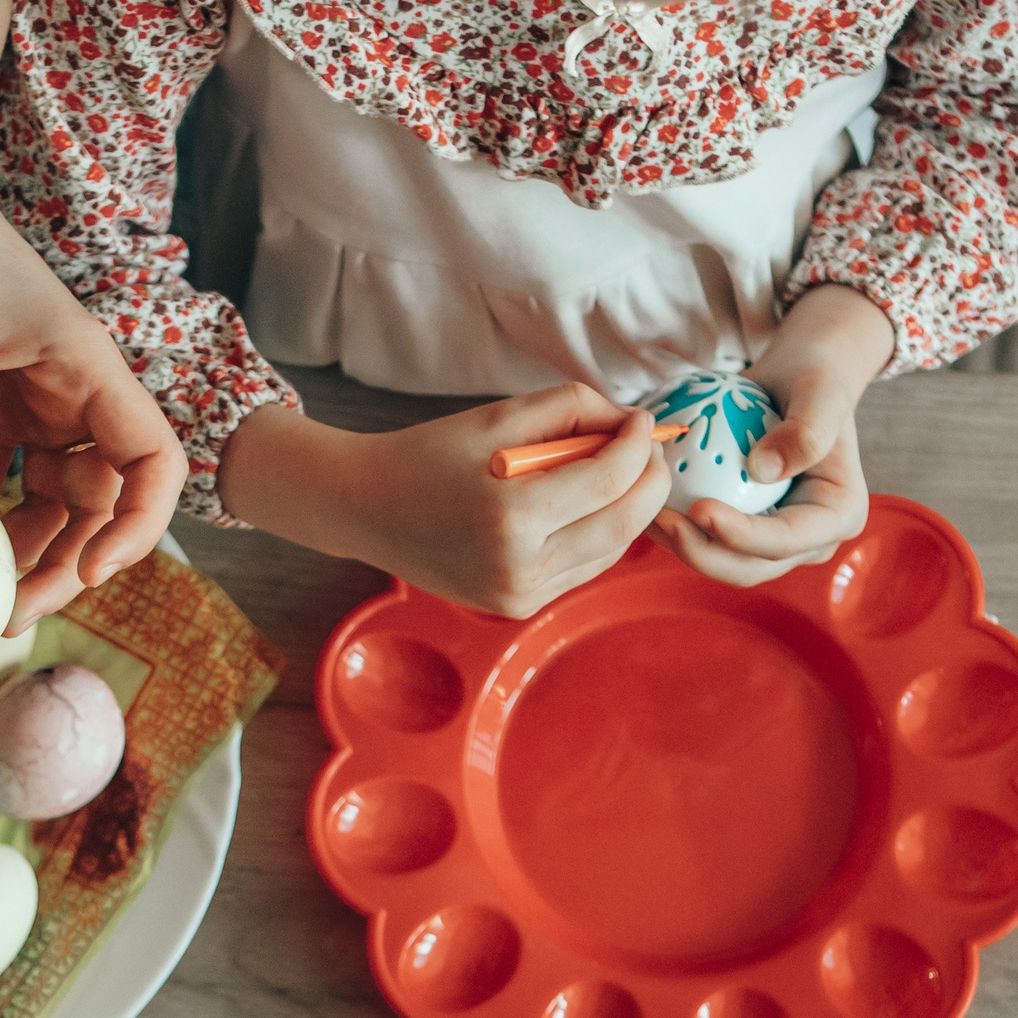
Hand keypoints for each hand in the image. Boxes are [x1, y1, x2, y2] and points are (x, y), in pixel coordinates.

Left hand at [0, 135, 185, 635]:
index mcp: (83, 364)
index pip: (154, 462)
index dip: (136, 528)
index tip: (86, 572)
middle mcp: (73, 387)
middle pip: (103, 499)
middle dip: (68, 562)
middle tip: (9, 615)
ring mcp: (33, 396)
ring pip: (52, 498)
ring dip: (22, 549)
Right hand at [221, 383, 668, 618]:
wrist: (366, 509)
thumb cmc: (428, 455)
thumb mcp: (499, 416)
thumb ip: (572, 409)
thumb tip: (631, 423)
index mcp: (511, 515)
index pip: (608, 481)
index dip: (637, 445)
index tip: (644, 420)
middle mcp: (519, 567)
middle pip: (623, 524)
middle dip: (649, 481)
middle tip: (650, 447)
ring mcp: (520, 595)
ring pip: (611, 551)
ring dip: (630, 509)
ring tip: (624, 470)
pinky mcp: (518, 607)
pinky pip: (584, 568)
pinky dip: (602, 534)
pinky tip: (594, 504)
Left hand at [649, 283, 894, 586]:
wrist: (799, 380)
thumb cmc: (813, 378)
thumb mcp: (819, 391)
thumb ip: (806, 430)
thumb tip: (765, 471)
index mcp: (839, 515)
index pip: (786, 540)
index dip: (740, 535)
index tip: (700, 508)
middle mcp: (809, 540)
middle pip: (750, 567)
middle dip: (701, 551)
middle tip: (659, 519)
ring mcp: (776, 541)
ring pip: (723, 561)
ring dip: (682, 545)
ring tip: (645, 511)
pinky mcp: (745, 531)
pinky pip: (707, 539)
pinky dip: (677, 527)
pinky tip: (647, 502)